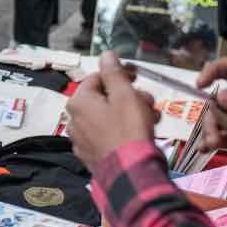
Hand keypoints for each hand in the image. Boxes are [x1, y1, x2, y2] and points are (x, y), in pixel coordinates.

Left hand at [66, 51, 159, 170]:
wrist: (131, 172)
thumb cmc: (128, 130)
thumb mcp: (124, 95)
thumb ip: (114, 72)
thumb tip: (106, 54)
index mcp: (79, 102)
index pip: (98, 77)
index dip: (120, 74)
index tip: (137, 76)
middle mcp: (74, 119)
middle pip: (104, 98)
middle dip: (129, 96)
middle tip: (149, 101)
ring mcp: (81, 139)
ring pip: (108, 117)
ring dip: (131, 113)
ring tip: (152, 118)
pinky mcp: (92, 154)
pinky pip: (107, 134)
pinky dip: (123, 130)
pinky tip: (141, 133)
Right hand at [196, 58, 226, 151]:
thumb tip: (220, 97)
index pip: (225, 68)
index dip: (210, 73)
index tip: (199, 84)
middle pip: (216, 100)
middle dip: (217, 115)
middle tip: (224, 126)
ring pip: (216, 120)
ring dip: (213, 131)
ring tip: (214, 142)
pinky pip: (222, 136)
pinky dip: (213, 142)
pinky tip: (204, 148)